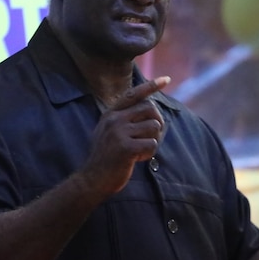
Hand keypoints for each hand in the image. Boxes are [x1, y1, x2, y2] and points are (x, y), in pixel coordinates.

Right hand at [82, 76, 169, 195]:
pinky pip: (152, 144)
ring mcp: (119, 132)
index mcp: (110, 114)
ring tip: (141, 150)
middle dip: (157, 122)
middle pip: (150, 108)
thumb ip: (123, 119)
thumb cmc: (105, 157)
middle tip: (152, 136)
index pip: (133, 94)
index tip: (166, 79)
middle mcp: (114, 119)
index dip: (150, 86)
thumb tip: (150, 108)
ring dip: (153, 140)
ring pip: (154, 126)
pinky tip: (139, 159)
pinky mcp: (126, 147)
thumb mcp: (108, 132)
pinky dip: (150, 153)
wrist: (92, 180)